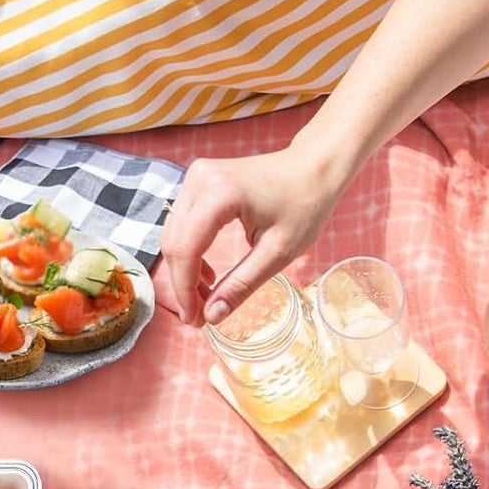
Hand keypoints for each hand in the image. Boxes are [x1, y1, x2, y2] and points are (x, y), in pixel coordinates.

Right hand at [161, 145, 346, 324]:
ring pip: (174, 236)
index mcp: (218, 194)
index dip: (185, 291)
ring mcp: (196, 177)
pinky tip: (208, 275)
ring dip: (185, 271)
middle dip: (183, 285)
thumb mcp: (277, 253)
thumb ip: (241, 285)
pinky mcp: (198, 181)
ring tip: (206, 300)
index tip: (193, 321)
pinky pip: (183, 225)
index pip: (185, 251)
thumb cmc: (304, 204)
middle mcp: (199, 179)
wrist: (314, 167)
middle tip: (199, 317)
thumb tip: (212, 316)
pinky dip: (190, 254)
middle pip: (174, 244)